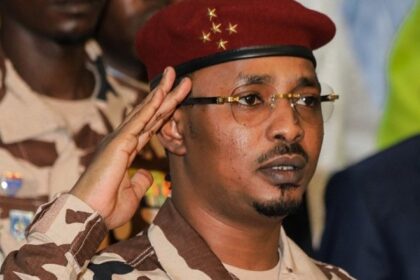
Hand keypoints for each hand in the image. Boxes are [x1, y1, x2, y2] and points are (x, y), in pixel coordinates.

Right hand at [70, 67, 190, 228]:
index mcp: (126, 150)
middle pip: (150, 113)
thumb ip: (140, 180)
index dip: (165, 110)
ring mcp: (120, 139)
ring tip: (174, 74)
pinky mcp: (118, 143)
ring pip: (146, 111)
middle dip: (166, 94)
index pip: (151, 125)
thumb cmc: (106, 208)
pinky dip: (151, 106)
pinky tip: (162, 93)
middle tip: (180, 76)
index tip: (178, 97)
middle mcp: (123, 140)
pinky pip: (139, 121)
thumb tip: (146, 173)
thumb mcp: (132, 193)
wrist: (88, 216)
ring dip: (162, 92)